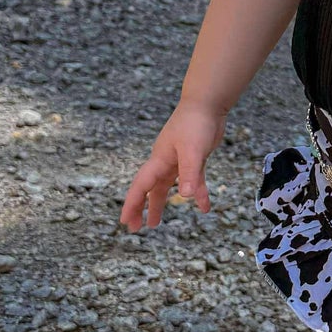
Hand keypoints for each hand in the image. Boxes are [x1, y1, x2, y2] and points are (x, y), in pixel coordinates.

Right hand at [120, 100, 225, 231]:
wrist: (207, 103)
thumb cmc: (195, 122)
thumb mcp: (193, 150)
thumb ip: (190, 173)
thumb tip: (186, 197)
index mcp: (159, 160)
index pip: (141, 186)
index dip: (132, 205)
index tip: (125, 222)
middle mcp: (164, 161)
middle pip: (149, 189)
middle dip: (141, 208)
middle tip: (135, 228)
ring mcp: (178, 160)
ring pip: (166, 187)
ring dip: (161, 204)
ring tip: (155, 223)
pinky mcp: (194, 158)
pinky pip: (192, 181)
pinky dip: (197, 194)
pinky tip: (204, 207)